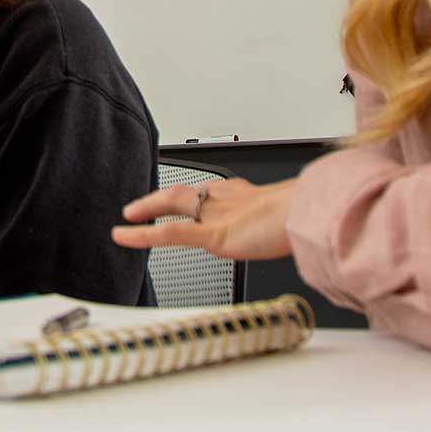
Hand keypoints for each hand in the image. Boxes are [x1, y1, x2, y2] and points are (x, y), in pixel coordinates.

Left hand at [111, 177, 297, 260]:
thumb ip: (282, 228)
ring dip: (147, 209)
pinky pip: (169, 233)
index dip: (196, 198)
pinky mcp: (211, 234)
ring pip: (171, 206)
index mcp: (244, 196)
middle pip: (185, 194)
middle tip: (143, 206)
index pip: (211, 194)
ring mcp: (216, 216)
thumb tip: (294, 237)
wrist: (306, 214)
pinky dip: (143, 234)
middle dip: (161, 199)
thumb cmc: (304, 217)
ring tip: (128, 217)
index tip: (189, 201)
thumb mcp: (289, 222)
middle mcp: (225, 201)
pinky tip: (124, 236)